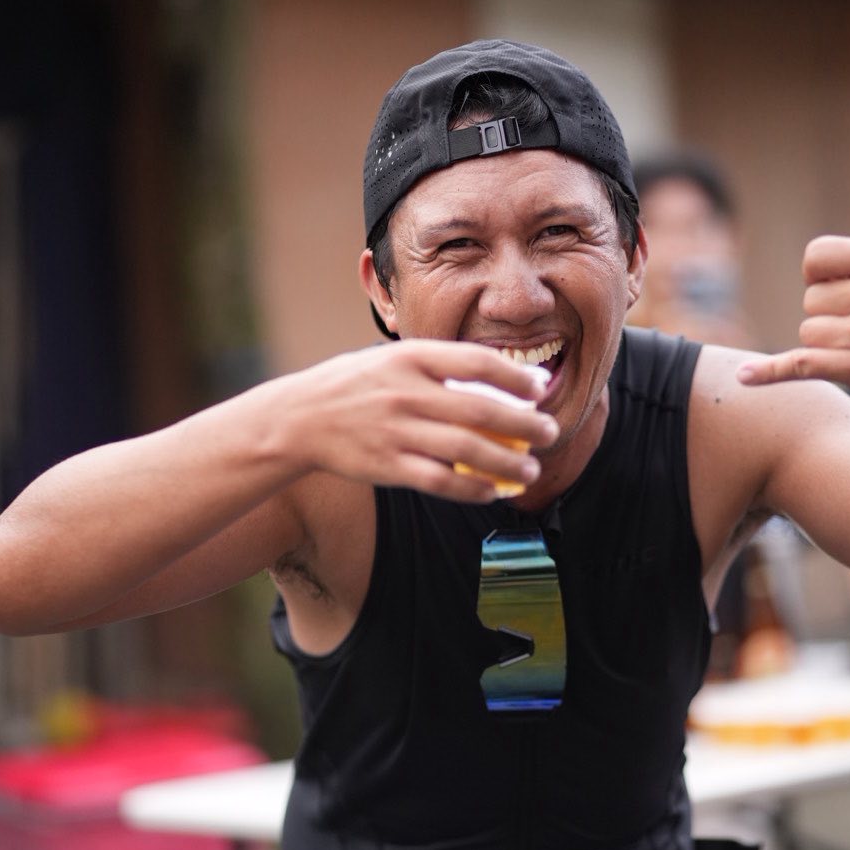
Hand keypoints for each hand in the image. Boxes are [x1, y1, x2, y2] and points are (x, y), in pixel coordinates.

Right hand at [287, 340, 558, 500]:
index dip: (516, 376)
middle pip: (481, 409)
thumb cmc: (355, 385)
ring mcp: (397, 431)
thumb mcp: (392, 359)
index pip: (476, 361)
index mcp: (411, 358)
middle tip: (550, 432)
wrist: (299, 418)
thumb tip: (497, 378)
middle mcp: (407, 392)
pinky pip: (440, 480)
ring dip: (507, 462)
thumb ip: (438, 366)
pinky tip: (492, 491)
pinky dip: (471, 488)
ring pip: (467, 450)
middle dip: (524, 424)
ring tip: (531, 470)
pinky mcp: (388, 465)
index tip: (541, 389)